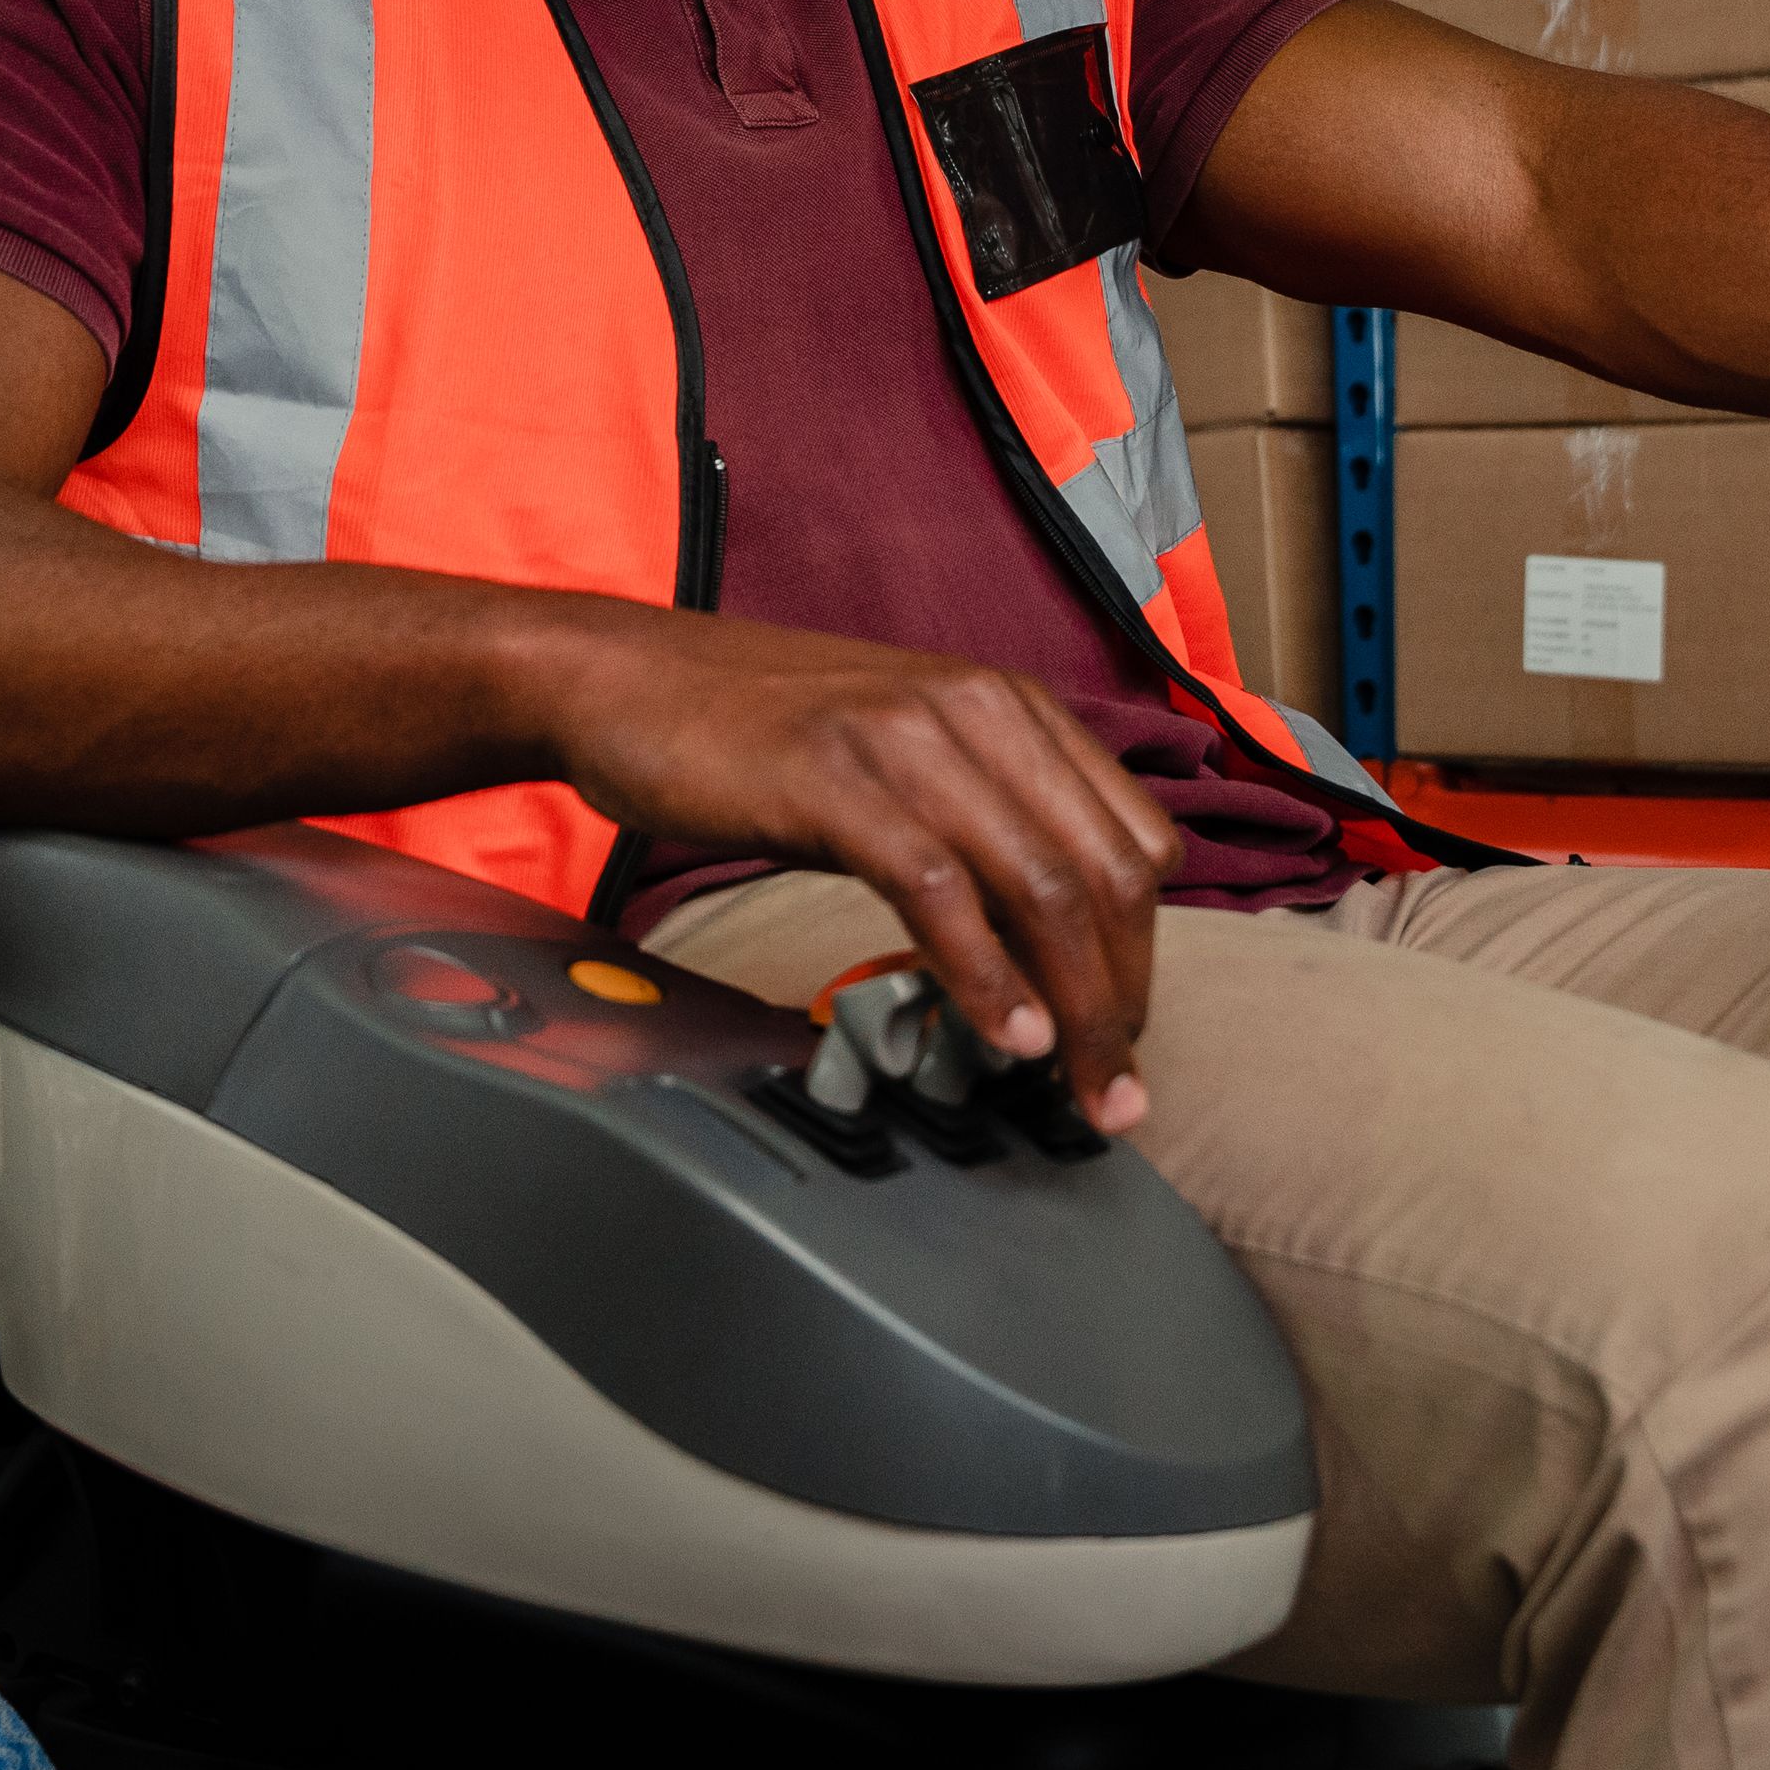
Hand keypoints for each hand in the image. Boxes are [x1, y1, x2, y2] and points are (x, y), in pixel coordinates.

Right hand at [519, 606, 1178, 1135]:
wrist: (624, 679)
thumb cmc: (756, 732)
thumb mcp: (901, 760)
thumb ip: (980, 822)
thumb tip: (1047, 945)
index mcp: (1009, 705)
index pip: (1135, 840)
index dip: (1144, 952)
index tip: (1123, 1034)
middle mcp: (977, 708)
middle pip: (1107, 874)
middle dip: (1124, 999)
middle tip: (1113, 1091)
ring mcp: (907, 738)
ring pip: (1041, 886)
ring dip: (1074, 1006)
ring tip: (1071, 1085)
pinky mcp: (836, 778)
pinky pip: (940, 890)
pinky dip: (985, 976)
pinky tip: (1001, 1033)